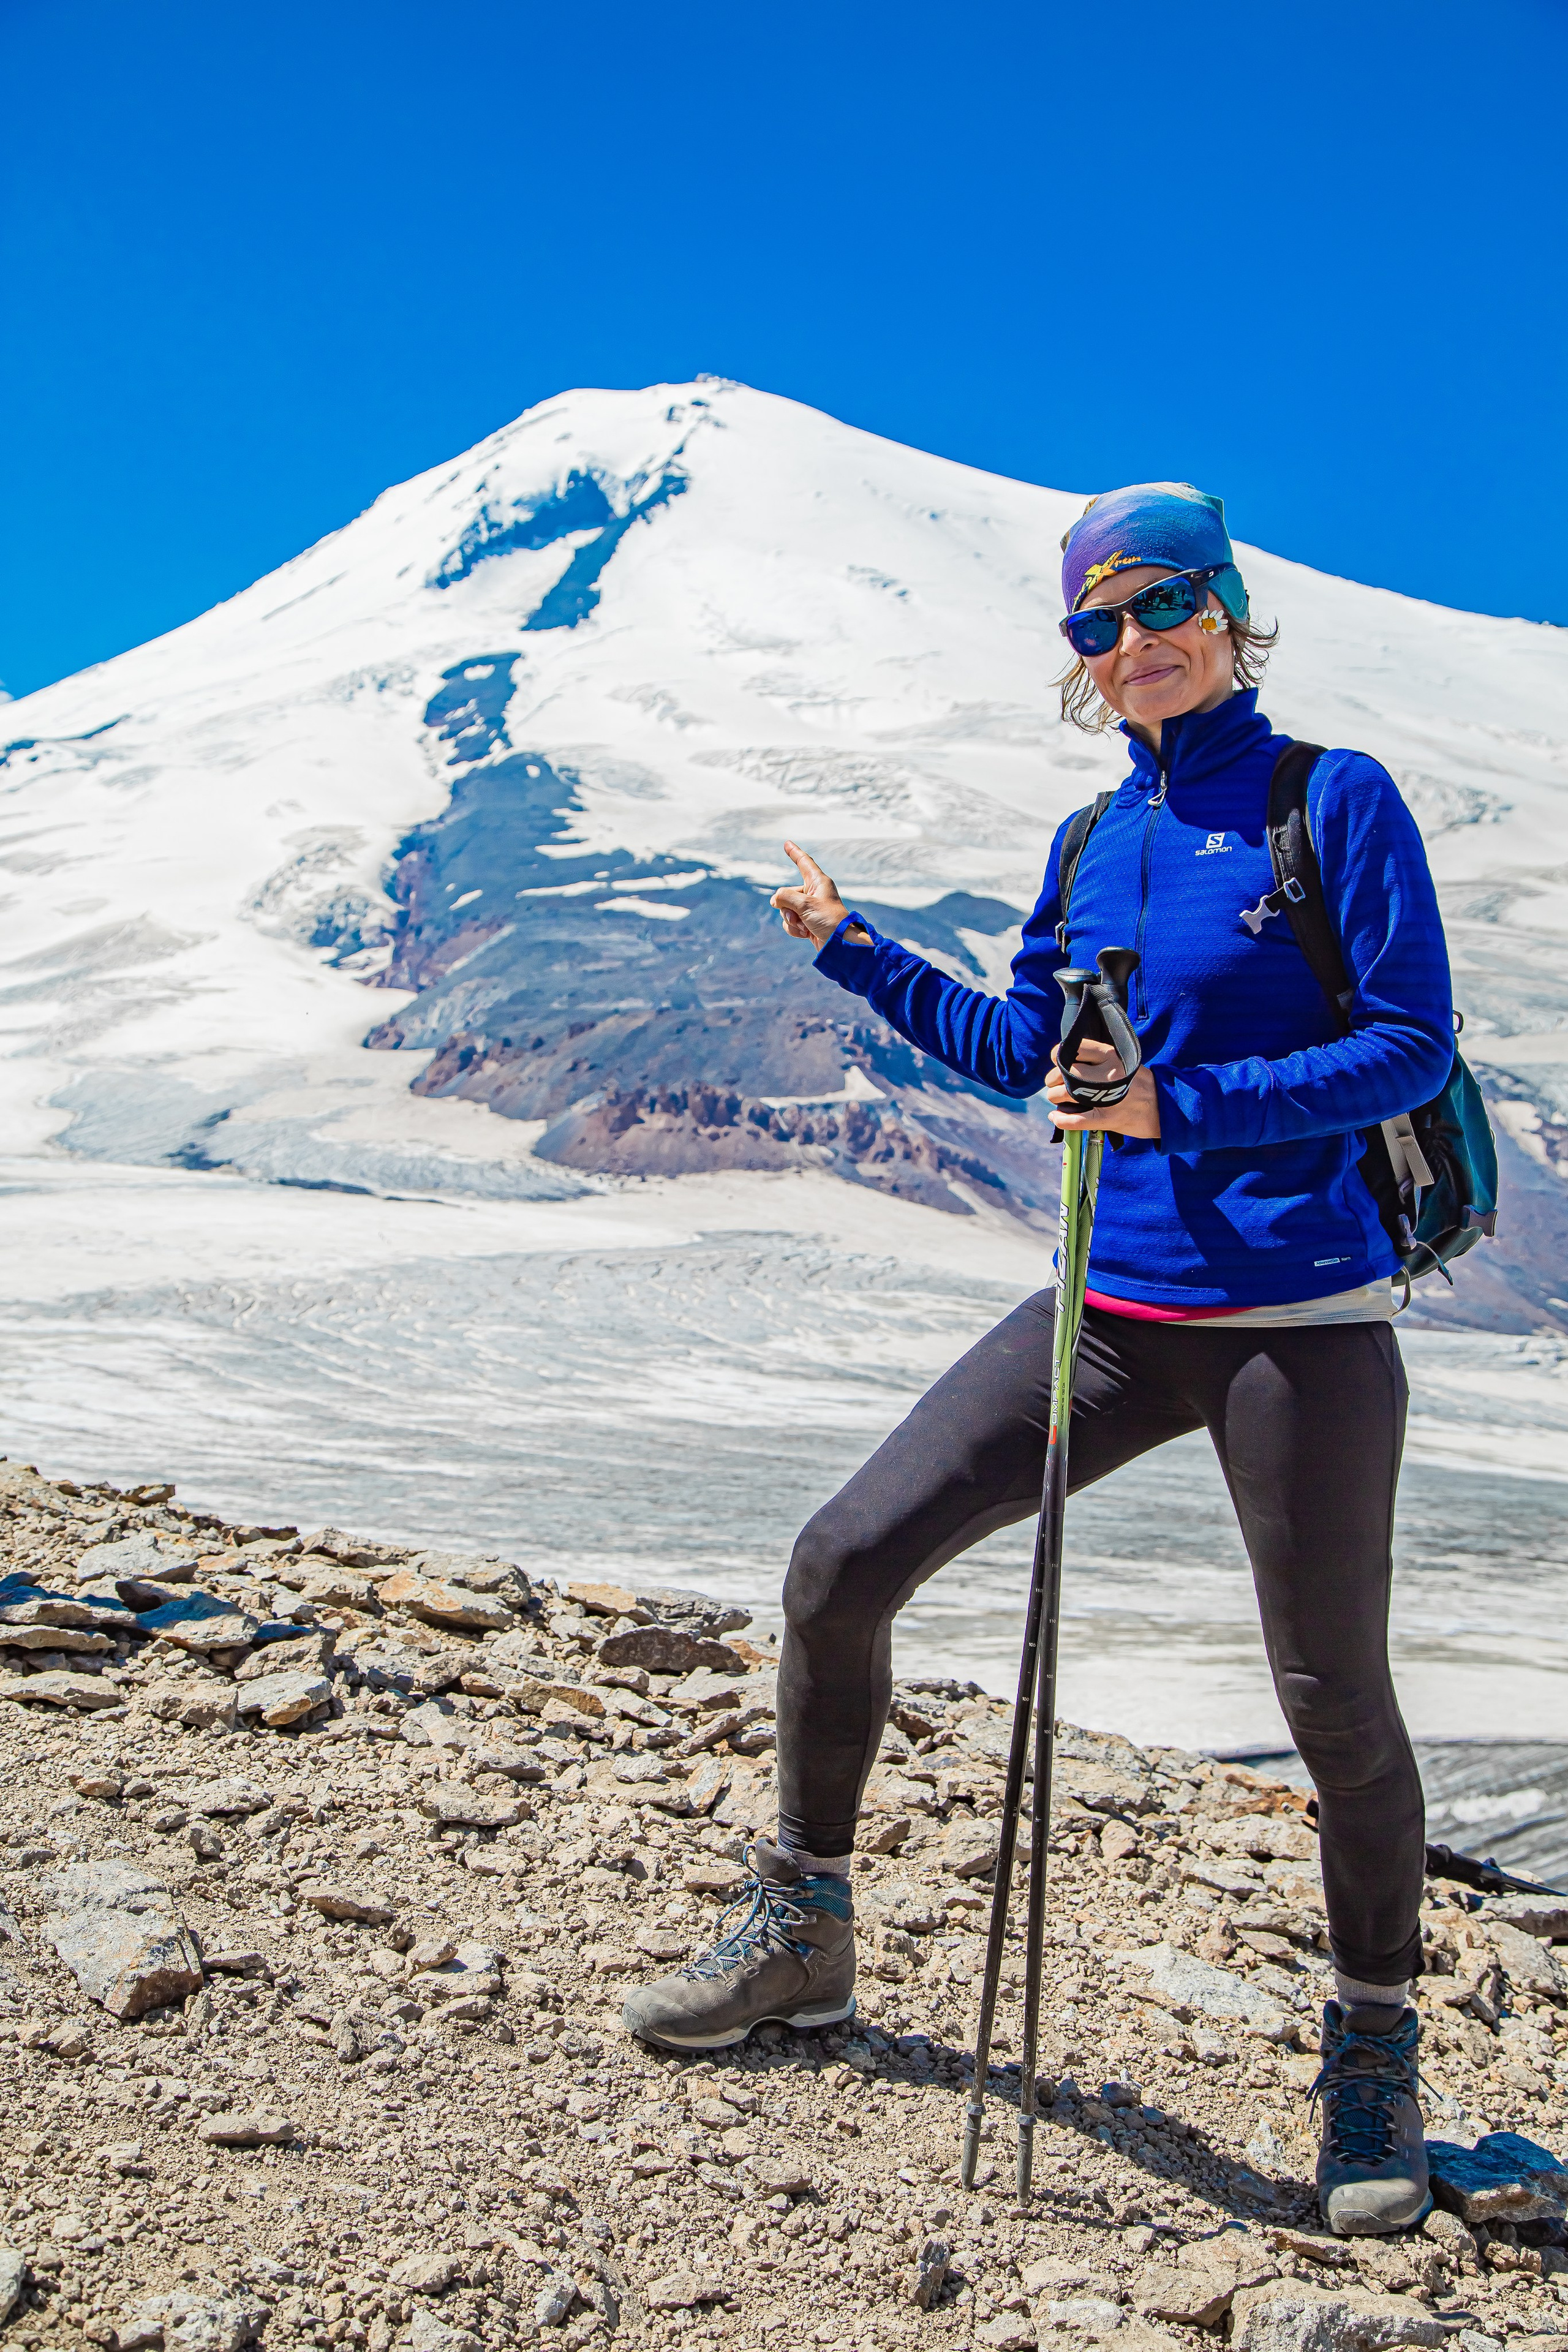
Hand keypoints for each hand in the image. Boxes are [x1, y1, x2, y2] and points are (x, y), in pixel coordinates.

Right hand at [771, 842, 867, 947]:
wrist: (840, 944)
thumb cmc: (829, 920)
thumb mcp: (805, 905)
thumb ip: (785, 897)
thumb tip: (775, 901)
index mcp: (818, 882)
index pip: (804, 862)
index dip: (794, 853)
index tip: (787, 843)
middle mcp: (814, 893)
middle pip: (788, 893)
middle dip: (787, 907)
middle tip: (799, 915)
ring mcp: (810, 908)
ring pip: (786, 909)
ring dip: (791, 920)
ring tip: (805, 926)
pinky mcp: (807, 922)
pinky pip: (790, 922)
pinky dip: (794, 929)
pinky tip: (806, 934)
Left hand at [1045, 1038, 1160, 1138]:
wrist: (1165, 1106)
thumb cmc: (1139, 1083)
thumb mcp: (1124, 1060)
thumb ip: (1099, 1058)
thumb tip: (1067, 1060)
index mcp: (1111, 1055)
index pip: (1074, 1048)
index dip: (1058, 1055)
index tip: (1056, 1062)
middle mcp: (1108, 1073)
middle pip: (1065, 1072)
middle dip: (1052, 1079)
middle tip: (1053, 1084)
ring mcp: (1107, 1097)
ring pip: (1065, 1094)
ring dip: (1055, 1097)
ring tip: (1058, 1100)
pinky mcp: (1108, 1119)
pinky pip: (1075, 1120)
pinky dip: (1061, 1119)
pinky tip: (1056, 1117)